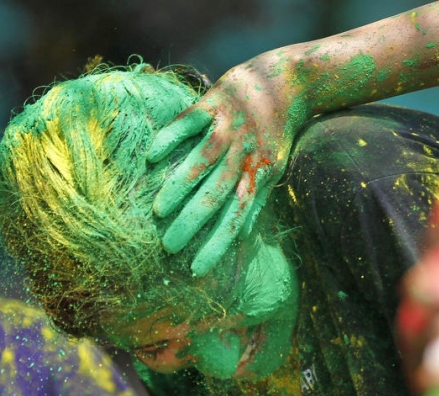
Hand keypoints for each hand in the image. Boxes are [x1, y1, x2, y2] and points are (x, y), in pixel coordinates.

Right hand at [149, 57, 309, 276]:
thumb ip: (256, 200)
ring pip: (202, 160)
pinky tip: (151, 157)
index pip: (236, 218)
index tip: (197, 270)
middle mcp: (242, 154)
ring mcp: (228, 127)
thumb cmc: (275, 132)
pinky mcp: (214, 102)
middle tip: (168, 246)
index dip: (217, 245)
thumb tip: (242, 237)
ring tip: (159, 211)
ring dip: (180, 186)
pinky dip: (170, 138)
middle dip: (193, 223)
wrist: (287, 82)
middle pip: (216, 194)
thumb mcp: (273, 168)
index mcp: (256, 174)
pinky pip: (189, 122)